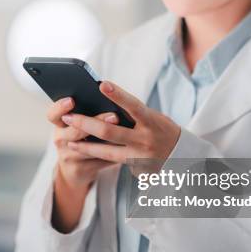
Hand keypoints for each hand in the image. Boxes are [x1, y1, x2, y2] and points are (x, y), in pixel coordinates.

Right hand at [48, 96, 118, 232]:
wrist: (75, 169)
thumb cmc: (81, 137)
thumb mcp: (76, 125)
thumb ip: (87, 113)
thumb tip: (109, 97)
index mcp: (59, 124)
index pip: (53, 115)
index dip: (60, 107)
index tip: (72, 100)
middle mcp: (60, 140)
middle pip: (74, 132)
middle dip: (95, 122)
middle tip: (114, 116)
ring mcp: (68, 157)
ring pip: (89, 149)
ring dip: (108, 140)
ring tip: (124, 131)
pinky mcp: (80, 170)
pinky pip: (100, 160)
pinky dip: (114, 152)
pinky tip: (128, 146)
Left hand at [61, 81, 181, 171]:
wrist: (183, 157)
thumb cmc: (162, 130)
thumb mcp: (153, 118)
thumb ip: (132, 113)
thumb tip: (102, 106)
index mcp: (152, 121)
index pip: (133, 105)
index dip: (118, 95)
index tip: (102, 84)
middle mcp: (145, 139)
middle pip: (110, 131)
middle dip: (86, 124)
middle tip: (68, 117)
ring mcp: (140, 155)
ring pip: (106, 151)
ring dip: (84, 145)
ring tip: (67, 139)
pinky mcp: (136, 167)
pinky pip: (111, 160)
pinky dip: (94, 154)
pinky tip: (80, 149)